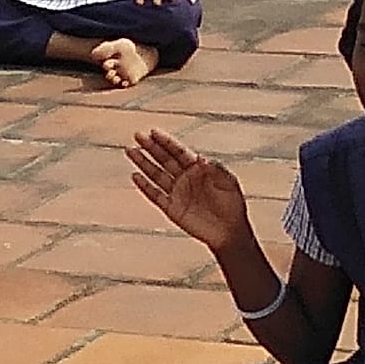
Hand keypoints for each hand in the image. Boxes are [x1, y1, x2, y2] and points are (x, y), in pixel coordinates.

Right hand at [128, 128, 253, 254]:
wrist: (230, 231)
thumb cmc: (233, 206)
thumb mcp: (229, 183)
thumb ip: (216, 169)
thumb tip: (201, 158)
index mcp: (199, 169)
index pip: (179, 151)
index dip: (166, 142)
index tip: (153, 132)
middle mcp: (185, 178)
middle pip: (164, 159)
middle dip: (151, 147)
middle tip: (137, 135)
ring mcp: (177, 193)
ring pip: (156, 174)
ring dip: (144, 163)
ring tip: (131, 151)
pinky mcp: (172, 208)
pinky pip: (155, 195)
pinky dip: (145, 186)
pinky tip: (136, 176)